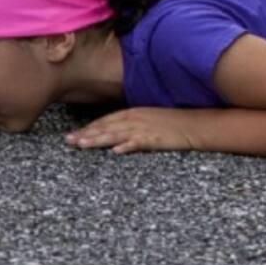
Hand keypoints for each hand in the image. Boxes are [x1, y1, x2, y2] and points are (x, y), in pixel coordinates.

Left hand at [65, 107, 197, 154]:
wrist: (197, 124)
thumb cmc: (173, 123)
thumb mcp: (148, 118)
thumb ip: (130, 124)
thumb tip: (114, 134)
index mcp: (132, 113)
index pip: (104, 121)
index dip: (88, 127)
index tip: (73, 134)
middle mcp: (135, 119)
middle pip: (105, 127)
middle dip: (85, 134)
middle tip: (68, 141)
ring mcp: (144, 129)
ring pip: (116, 134)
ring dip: (97, 140)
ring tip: (82, 145)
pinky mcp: (156, 139)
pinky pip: (138, 143)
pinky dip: (126, 146)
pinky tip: (115, 151)